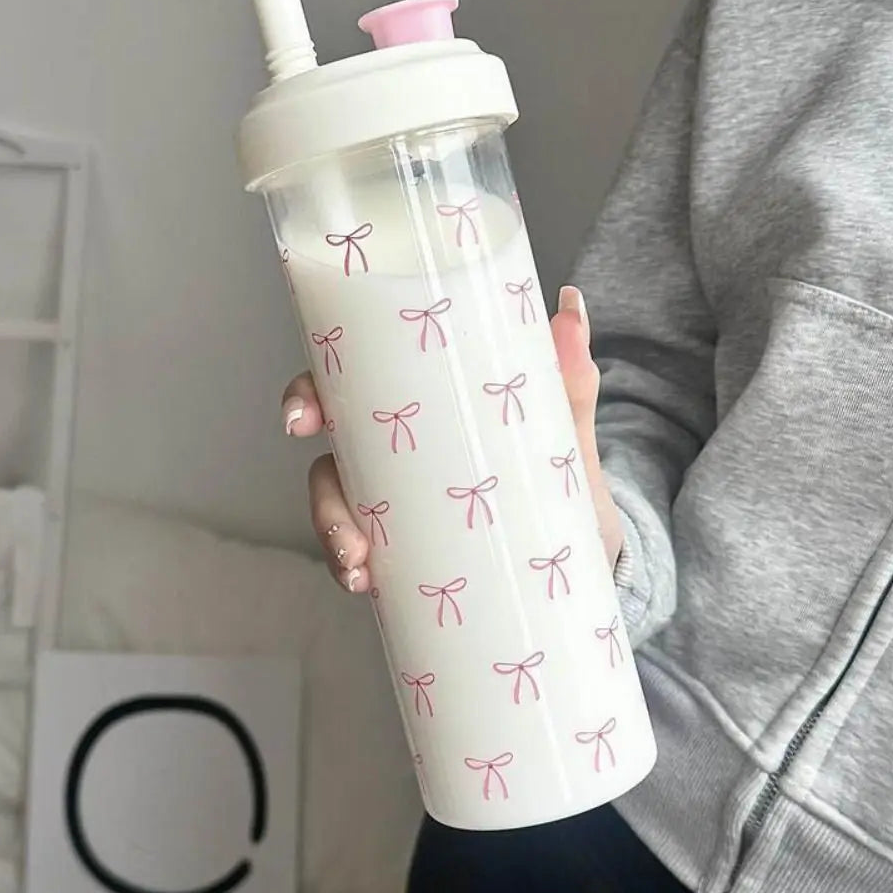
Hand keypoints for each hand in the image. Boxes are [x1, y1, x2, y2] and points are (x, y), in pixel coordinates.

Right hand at [280, 284, 622, 592]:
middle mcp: (394, 461)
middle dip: (321, 496)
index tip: (301, 418)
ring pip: (341, 516)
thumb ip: (568, 382)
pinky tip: (364, 584)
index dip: (308, 397)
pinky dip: (351, 571)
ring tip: (360, 568)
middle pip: (330, 463)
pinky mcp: (407, 557)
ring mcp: (396, 511)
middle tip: (344, 529)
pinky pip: (362, 561)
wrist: (591, 558)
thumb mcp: (567, 437)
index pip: (347, 393)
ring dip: (336, 541)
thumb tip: (571, 308)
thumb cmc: (562, 483)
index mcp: (420, 416)